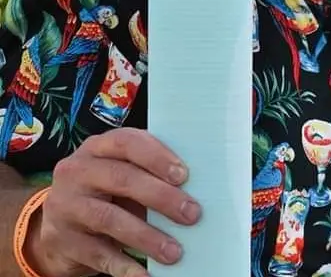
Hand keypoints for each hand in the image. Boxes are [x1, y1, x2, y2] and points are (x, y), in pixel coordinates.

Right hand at [27, 128, 201, 276]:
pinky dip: (125, 266)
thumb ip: (149, 172)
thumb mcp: (121, 172)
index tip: (184, 176)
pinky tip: (146, 275)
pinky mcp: (63, 240)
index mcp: (98, 147)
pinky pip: (98, 254)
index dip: (157, 157)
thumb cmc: (106, 191)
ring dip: (147, 237)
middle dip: (161, 197)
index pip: (127, 143)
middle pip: (122, 180)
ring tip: (174, 252)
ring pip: (110, 219)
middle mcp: (77, 172)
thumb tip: (197, 188)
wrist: (59, 225)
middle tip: (192, 214)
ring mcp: (66, 206)